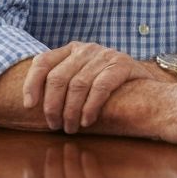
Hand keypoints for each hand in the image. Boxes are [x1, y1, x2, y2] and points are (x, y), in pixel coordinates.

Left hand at [23, 42, 158, 132]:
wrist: (147, 87)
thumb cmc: (108, 88)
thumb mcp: (82, 78)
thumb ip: (62, 83)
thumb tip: (30, 106)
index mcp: (72, 49)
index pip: (43, 61)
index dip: (31, 83)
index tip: (29, 106)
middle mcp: (87, 49)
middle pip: (58, 78)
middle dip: (52, 106)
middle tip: (55, 126)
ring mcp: (106, 54)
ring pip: (77, 85)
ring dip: (70, 111)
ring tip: (70, 128)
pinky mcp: (123, 64)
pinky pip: (100, 87)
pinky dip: (90, 106)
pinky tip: (87, 120)